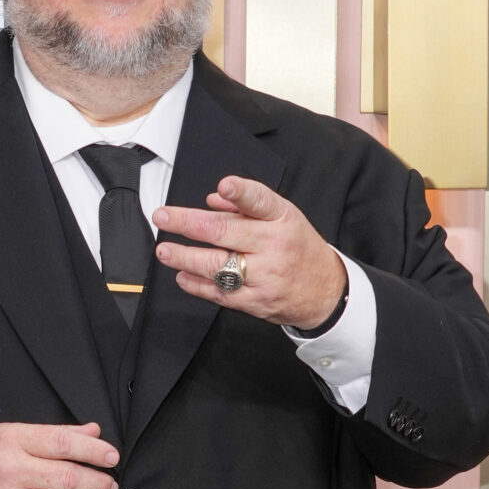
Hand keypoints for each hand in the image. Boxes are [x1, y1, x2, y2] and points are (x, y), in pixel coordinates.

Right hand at [0, 421, 120, 488]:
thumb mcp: (12, 433)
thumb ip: (54, 434)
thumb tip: (93, 431)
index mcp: (13, 441)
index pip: (63, 443)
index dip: (94, 450)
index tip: (112, 457)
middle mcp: (11, 472)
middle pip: (68, 479)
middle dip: (98, 483)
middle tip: (110, 485)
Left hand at [154, 175, 346, 328]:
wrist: (324, 292)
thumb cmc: (298, 248)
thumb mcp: (283, 218)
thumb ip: (247, 206)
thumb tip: (211, 200)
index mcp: (282, 219)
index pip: (261, 201)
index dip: (242, 193)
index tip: (225, 185)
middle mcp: (274, 246)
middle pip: (226, 233)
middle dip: (188, 223)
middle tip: (163, 216)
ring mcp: (264, 276)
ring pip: (217, 266)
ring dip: (184, 257)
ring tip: (164, 250)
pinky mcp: (256, 302)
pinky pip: (220, 293)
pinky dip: (197, 285)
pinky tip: (181, 275)